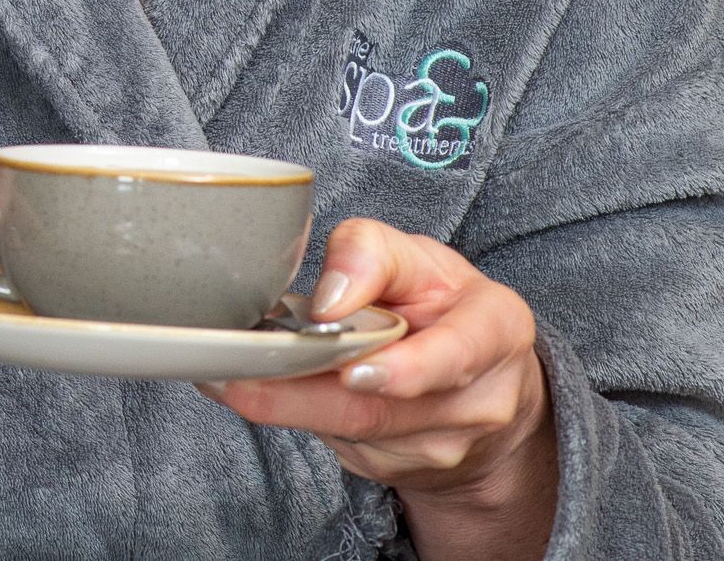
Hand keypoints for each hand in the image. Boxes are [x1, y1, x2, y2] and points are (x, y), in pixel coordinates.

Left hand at [206, 220, 555, 557]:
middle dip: (305, 397)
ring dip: (285, 407)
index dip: (406, 368)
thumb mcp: (415, 257)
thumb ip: (369, 255)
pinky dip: (293, 416)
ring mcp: (442, 445)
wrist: (482, 387)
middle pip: (384, 409)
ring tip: (228, 376)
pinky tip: (256, 391)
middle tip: (239, 377)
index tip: (354, 370)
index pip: (458, 352)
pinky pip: (341, 444)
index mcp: (496, 329)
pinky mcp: (401, 468)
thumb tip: (329, 299)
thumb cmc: (440, 305)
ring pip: (353, 432)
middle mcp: (479, 400)